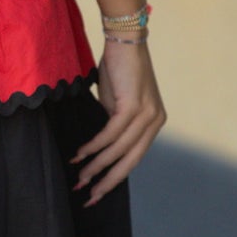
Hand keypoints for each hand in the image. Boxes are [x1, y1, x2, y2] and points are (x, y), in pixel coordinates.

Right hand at [72, 39, 166, 204]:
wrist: (124, 40)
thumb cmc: (118, 69)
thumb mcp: (117, 102)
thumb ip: (113, 124)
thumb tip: (100, 146)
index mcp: (155, 122)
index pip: (135, 156)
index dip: (116, 175)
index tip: (99, 190)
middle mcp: (156, 121)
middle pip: (131, 160)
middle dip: (109, 181)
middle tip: (90, 197)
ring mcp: (147, 114)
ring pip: (119, 149)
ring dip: (96, 165)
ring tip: (79, 176)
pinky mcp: (133, 106)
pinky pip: (111, 133)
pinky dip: (95, 146)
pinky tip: (81, 154)